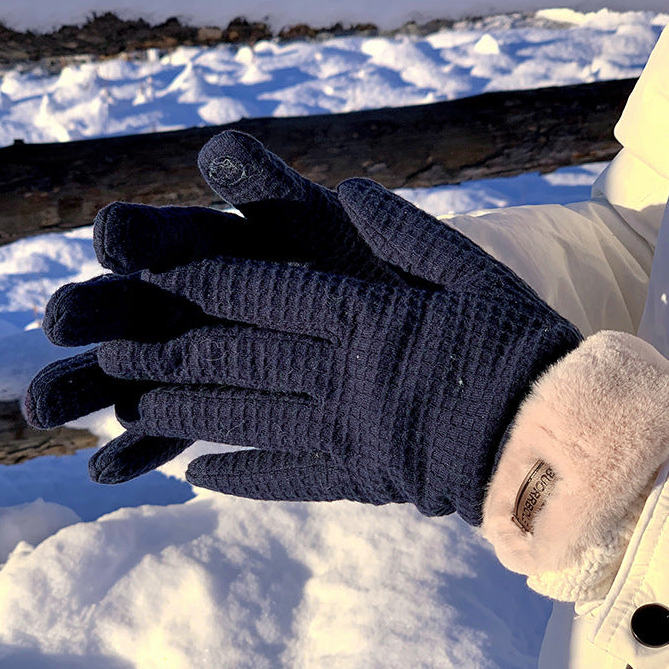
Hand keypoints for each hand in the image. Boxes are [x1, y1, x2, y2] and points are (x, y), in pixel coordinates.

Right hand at [25, 132, 403, 479]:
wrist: (392, 339)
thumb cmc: (364, 271)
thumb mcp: (324, 230)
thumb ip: (275, 197)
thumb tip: (221, 148)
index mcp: (218, 246)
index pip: (168, 234)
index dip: (141, 234)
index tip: (115, 239)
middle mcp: (193, 298)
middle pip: (134, 303)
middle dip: (97, 311)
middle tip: (62, 320)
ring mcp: (196, 354)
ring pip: (135, 370)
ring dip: (90, 387)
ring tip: (42, 409)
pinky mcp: (212, 406)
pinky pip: (172, 428)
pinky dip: (143, 448)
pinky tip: (108, 471)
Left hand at [97, 178, 581, 523]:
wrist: (555, 436)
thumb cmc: (518, 342)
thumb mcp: (471, 268)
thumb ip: (405, 229)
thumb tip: (347, 192)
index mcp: (366, 316)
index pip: (267, 293)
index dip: (205, 283)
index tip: (154, 277)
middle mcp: (342, 373)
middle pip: (238, 358)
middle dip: (169, 351)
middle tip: (112, 350)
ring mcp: (346, 431)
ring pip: (247, 419)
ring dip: (185, 414)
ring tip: (135, 409)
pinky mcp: (360, 476)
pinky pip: (289, 477)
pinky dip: (242, 477)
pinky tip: (200, 475)